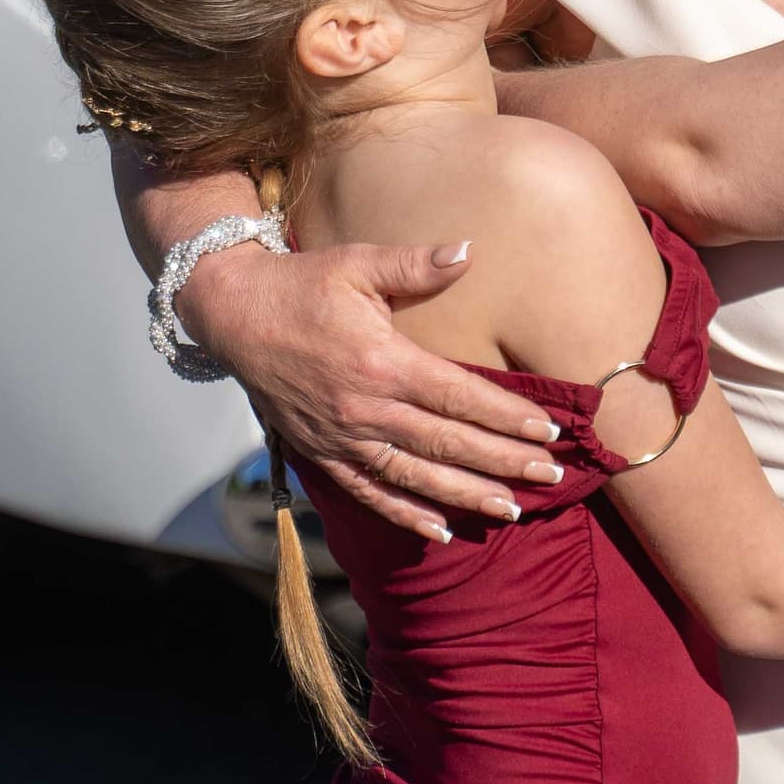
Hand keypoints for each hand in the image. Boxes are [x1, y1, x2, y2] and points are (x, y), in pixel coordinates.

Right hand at [177, 238, 568, 538]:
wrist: (233, 316)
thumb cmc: (301, 285)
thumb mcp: (358, 263)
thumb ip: (415, 265)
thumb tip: (468, 251)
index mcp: (382, 361)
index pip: (460, 397)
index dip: (508, 416)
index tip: (550, 430)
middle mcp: (365, 408)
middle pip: (447, 443)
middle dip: (503, 461)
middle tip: (549, 474)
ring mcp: (342, 438)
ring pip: (415, 476)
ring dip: (466, 496)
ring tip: (511, 509)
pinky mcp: (322, 454)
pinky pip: (369, 494)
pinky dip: (406, 515)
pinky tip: (440, 532)